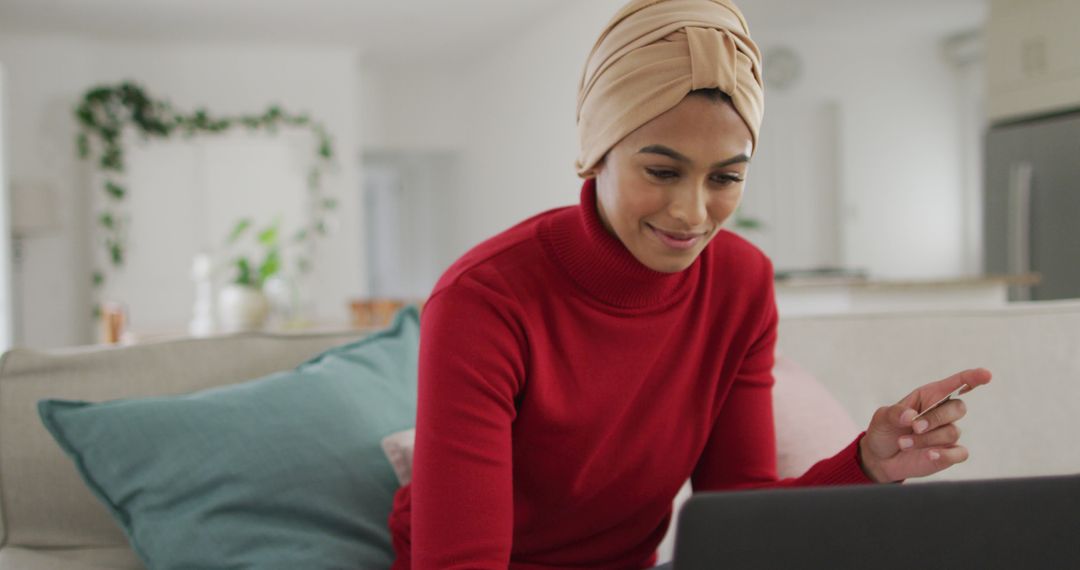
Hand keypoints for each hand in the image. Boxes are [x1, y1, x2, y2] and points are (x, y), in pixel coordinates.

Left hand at [857, 368, 991, 482]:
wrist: (880, 458)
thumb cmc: (884, 431)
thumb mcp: (882, 418)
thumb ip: (895, 413)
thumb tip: (911, 416)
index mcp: (929, 396)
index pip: (956, 384)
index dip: (972, 378)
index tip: (986, 374)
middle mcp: (942, 413)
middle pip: (958, 408)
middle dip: (936, 418)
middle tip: (914, 427)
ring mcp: (947, 433)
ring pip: (952, 432)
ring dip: (927, 439)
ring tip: (903, 443)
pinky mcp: (949, 454)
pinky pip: (960, 453)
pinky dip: (946, 454)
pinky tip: (929, 455)